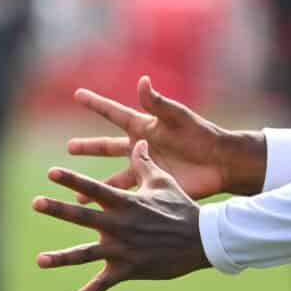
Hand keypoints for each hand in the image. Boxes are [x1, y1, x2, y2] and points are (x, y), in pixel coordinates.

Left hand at [32, 140, 210, 290]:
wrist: (202, 241)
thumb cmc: (182, 208)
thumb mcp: (163, 182)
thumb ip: (144, 163)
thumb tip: (137, 140)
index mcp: (126, 203)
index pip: (94, 188)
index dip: (72, 179)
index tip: (51, 172)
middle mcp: (120, 226)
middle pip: (83, 217)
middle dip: (58, 209)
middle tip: (36, 202)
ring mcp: (122, 249)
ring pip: (86, 254)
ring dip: (61, 257)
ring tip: (40, 260)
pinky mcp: (128, 269)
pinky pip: (102, 285)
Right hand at [64, 77, 250, 201]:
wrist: (221, 162)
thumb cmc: (201, 135)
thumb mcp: (178, 117)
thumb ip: (158, 103)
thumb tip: (142, 80)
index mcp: (144, 127)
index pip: (114, 113)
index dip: (96, 104)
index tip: (77, 94)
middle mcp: (141, 147)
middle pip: (108, 146)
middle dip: (89, 147)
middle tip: (69, 148)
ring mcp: (145, 168)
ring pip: (113, 176)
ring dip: (94, 184)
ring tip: (76, 191)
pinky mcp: (152, 185)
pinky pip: (128, 194)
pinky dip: (114, 201)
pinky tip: (100, 210)